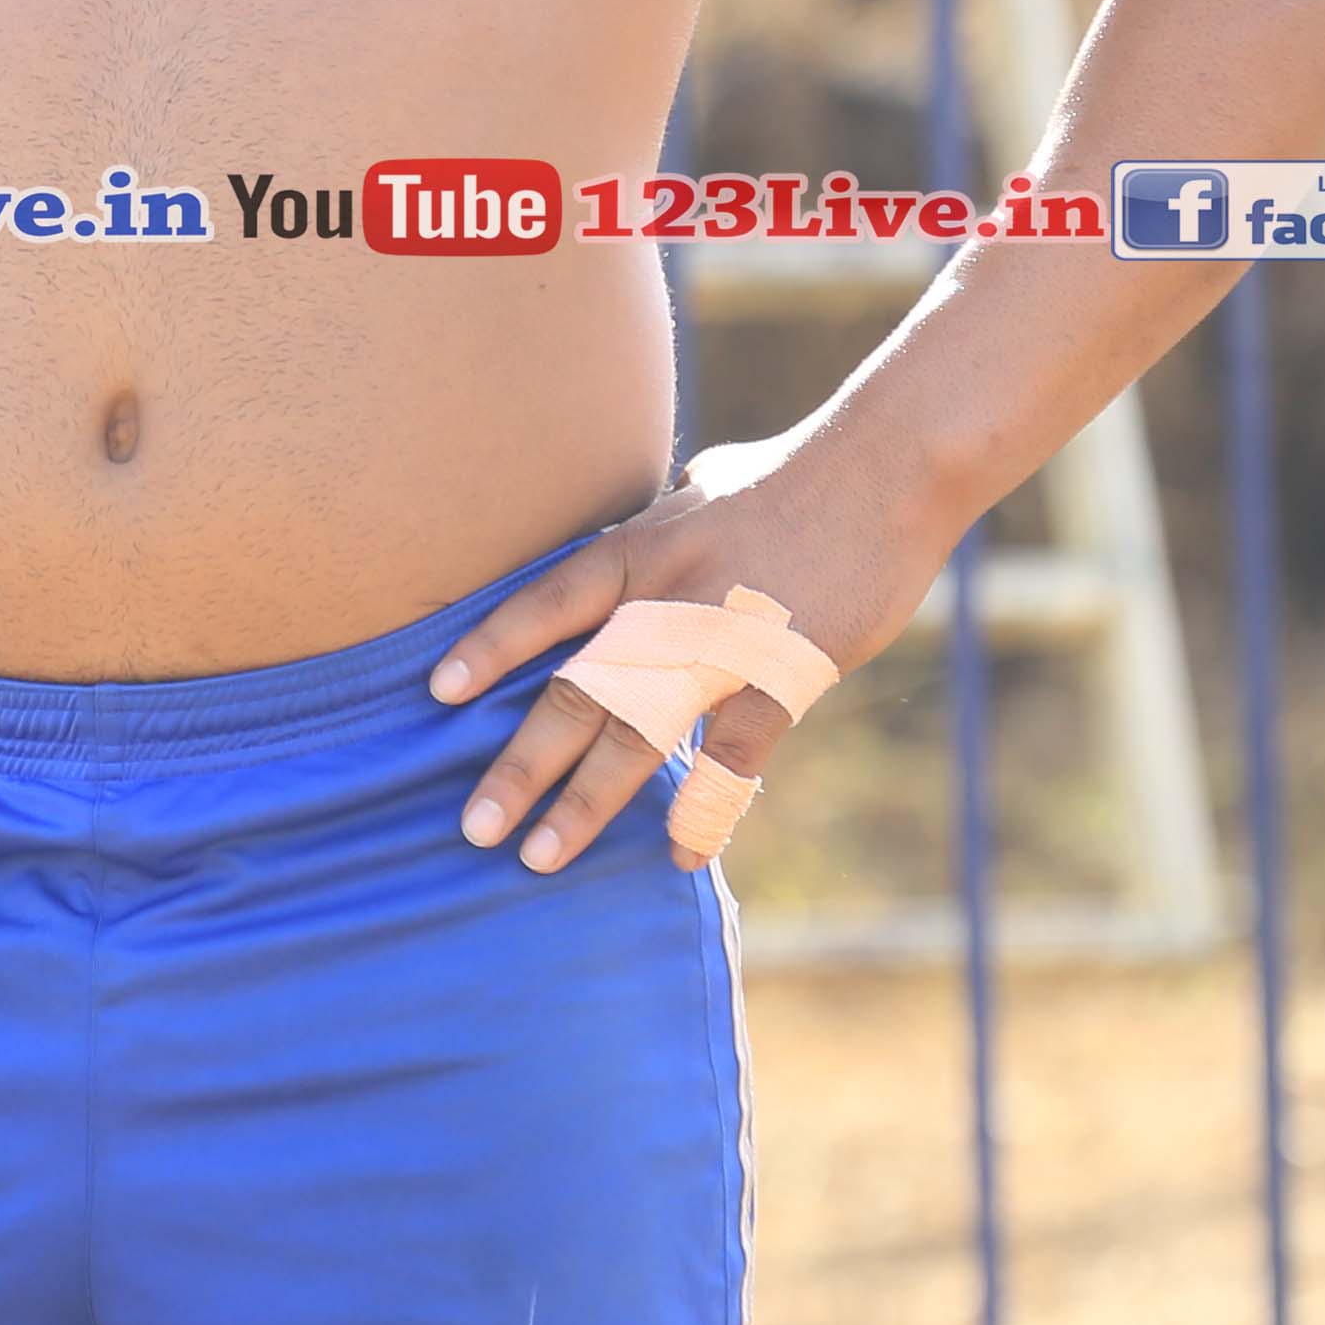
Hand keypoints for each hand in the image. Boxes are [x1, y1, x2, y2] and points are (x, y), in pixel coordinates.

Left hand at [421, 432, 959, 874]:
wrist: (886, 468)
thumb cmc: (792, 474)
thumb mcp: (697, 490)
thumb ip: (653, 529)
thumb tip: (626, 536)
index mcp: (638, 549)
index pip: (544, 602)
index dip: (489, 646)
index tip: (438, 693)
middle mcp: (664, 599)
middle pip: (575, 689)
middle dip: (519, 763)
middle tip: (474, 825)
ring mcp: (722, 642)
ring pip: (637, 734)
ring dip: (586, 801)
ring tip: (540, 856)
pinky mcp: (784, 673)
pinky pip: (734, 757)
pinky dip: (705, 808)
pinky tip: (679, 853)